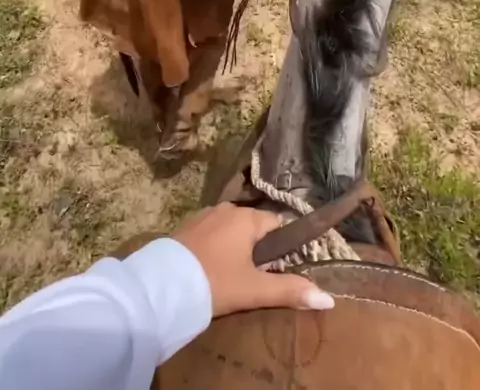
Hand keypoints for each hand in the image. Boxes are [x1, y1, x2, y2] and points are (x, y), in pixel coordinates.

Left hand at [172, 202, 334, 316]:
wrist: (162, 287)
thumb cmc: (215, 282)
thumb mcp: (255, 290)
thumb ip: (291, 291)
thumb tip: (329, 298)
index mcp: (247, 218)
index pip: (277, 224)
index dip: (282, 247)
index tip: (280, 269)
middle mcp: (226, 209)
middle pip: (254, 227)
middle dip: (258, 249)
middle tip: (256, 278)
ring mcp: (203, 216)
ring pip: (231, 231)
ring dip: (236, 248)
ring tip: (234, 276)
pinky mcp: (186, 228)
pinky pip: (212, 235)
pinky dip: (217, 248)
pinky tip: (213, 269)